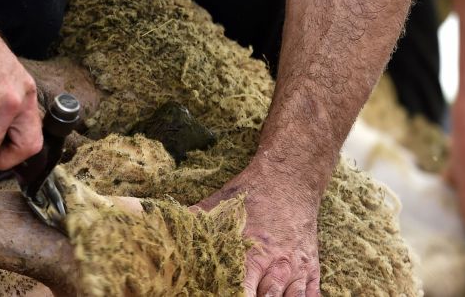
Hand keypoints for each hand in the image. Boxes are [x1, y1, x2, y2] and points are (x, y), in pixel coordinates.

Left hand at [194, 166, 320, 295]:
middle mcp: (275, 265)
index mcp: (250, 254)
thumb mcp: (219, 205)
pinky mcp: (310, 267)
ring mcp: (295, 268)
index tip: (222, 295)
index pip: (241, 293)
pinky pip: (311, 295)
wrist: (289, 179)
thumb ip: (191, 220)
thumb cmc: (250, 194)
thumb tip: (153, 219)